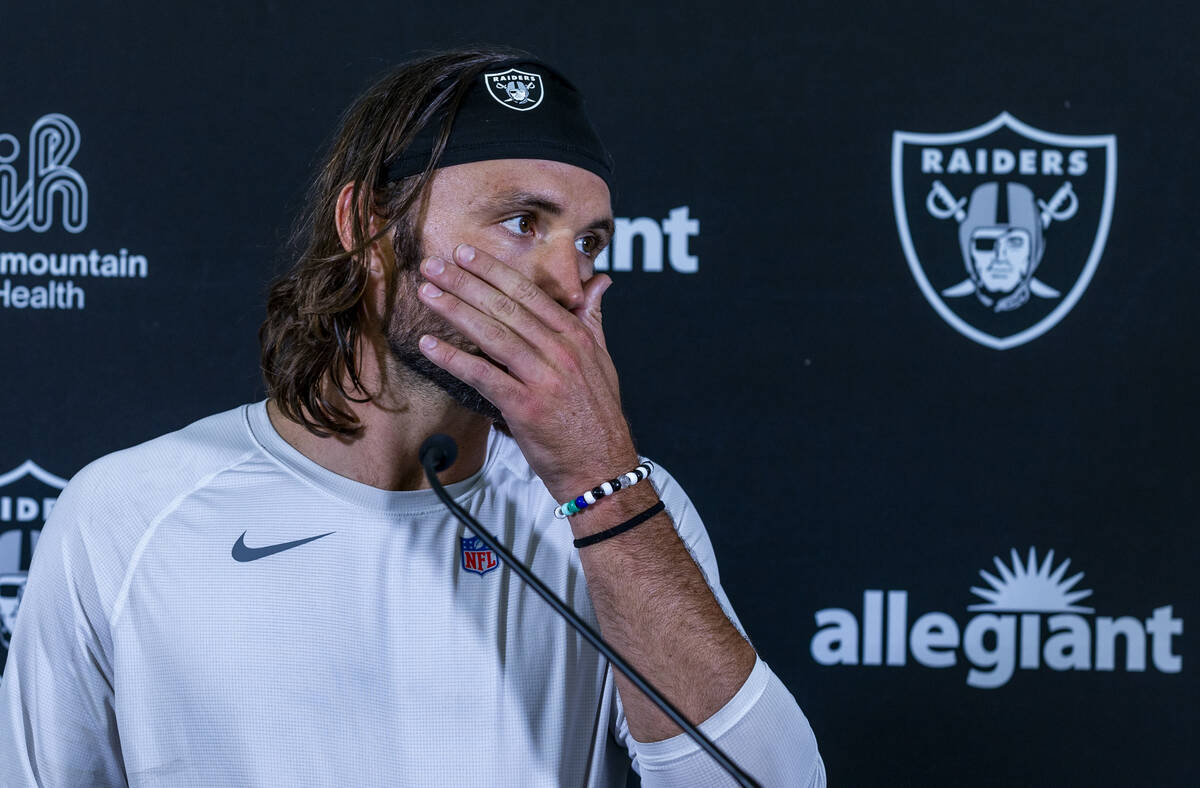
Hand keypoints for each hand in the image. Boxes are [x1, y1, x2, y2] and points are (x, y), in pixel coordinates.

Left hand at [415, 243, 638, 499]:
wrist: (602, 468)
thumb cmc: (597, 417)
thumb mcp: (602, 362)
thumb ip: (593, 319)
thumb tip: (600, 282)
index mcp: (577, 336)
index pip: (530, 293)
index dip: (494, 271)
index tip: (466, 255)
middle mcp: (561, 352)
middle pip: (506, 307)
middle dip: (466, 283)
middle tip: (434, 265)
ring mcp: (544, 379)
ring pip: (493, 335)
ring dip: (455, 311)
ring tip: (427, 294)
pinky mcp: (526, 407)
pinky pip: (483, 376)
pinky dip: (453, 358)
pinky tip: (429, 345)